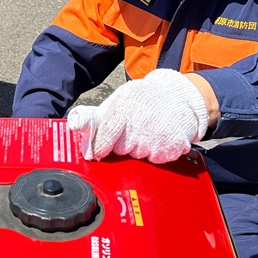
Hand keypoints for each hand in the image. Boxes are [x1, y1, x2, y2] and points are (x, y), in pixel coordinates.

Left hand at [67, 70, 210, 163]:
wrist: (180, 97)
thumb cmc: (145, 98)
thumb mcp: (121, 98)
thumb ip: (100, 116)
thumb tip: (77, 129)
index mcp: (124, 109)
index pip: (104, 138)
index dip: (99, 147)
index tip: (96, 152)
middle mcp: (140, 125)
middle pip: (120, 150)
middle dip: (123, 144)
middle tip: (133, 129)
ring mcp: (156, 139)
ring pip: (137, 156)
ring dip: (139, 148)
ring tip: (148, 130)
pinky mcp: (171, 149)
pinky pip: (154, 160)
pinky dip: (155, 153)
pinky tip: (159, 137)